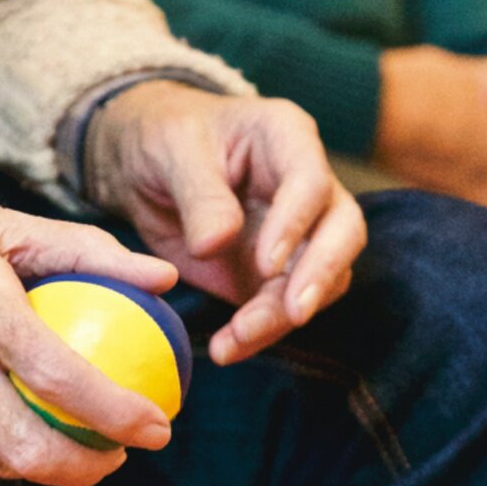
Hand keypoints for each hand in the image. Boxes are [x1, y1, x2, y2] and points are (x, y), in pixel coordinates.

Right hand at [0, 127, 179, 485]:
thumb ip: (85, 250)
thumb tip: (160, 276)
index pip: (60, 377)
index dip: (118, 414)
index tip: (157, 425)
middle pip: (26, 448)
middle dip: (88, 468)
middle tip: (120, 452)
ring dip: (43, 462)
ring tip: (77, 442)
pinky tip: (17, 423)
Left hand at [85, 81, 364, 365]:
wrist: (144, 166)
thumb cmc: (165, 137)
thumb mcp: (172, 151)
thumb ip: (199, 195)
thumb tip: (217, 244)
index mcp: (286, 137)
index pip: (311, 181)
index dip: (296, 223)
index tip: (266, 263)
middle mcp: (307, 185)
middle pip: (343, 231)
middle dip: (320, 275)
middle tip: (293, 313)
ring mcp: (299, 232)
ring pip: (321, 279)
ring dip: (284, 315)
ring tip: (236, 339)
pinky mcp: (277, 273)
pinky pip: (284, 307)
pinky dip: (261, 332)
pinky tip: (228, 348)